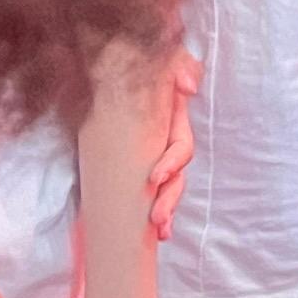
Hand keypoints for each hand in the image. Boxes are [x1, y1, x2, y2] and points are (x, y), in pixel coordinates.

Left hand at [145, 52, 200, 243]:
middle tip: (156, 220)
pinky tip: (157, 236)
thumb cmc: (135, 63)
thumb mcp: (160, 61)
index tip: (155, 177)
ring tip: (159, 231)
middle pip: (177, 178)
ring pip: (169, 190)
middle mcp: (166, 143)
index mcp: (171, 124)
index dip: (172, 163)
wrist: (109, 66)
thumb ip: (178, 66)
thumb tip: (189, 87)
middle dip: (169, 200)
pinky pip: (152, 194)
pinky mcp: (136, 168)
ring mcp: (154, 157)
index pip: (181, 148)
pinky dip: (159, 213)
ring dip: (166, 211)